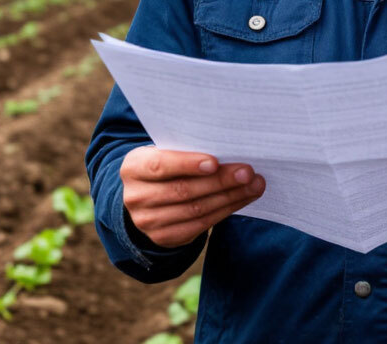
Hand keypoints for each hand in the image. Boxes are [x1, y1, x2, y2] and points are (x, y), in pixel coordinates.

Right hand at [120, 145, 265, 247]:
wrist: (147, 198)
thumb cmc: (165, 166)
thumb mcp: (164, 153)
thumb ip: (186, 151)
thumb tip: (229, 149)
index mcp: (133, 168)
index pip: (160, 166)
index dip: (187, 164)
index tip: (215, 161)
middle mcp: (136, 197)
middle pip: (183, 190)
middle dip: (220, 181)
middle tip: (248, 172)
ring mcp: (148, 221)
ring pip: (195, 209)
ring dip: (230, 197)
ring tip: (254, 185)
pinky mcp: (164, 238)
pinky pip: (200, 225)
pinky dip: (225, 211)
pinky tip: (242, 199)